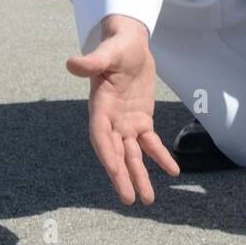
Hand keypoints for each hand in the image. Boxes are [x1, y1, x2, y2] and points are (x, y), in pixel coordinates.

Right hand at [66, 14, 179, 204]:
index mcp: (100, 107)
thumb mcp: (107, 52)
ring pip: (133, 154)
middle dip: (122, 176)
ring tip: (148, 199)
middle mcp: (111, 120)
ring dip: (140, 175)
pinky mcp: (141, 120)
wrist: (130, 44)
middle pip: (116, 153)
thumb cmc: (116, 46)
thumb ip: (92, 62)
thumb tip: (72, 63)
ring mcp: (126, 123)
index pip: (101, 136)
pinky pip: (150, 143)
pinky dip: (160, 156)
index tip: (115, 172)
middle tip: (130, 200)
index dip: (108, 154)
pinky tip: (173, 171)